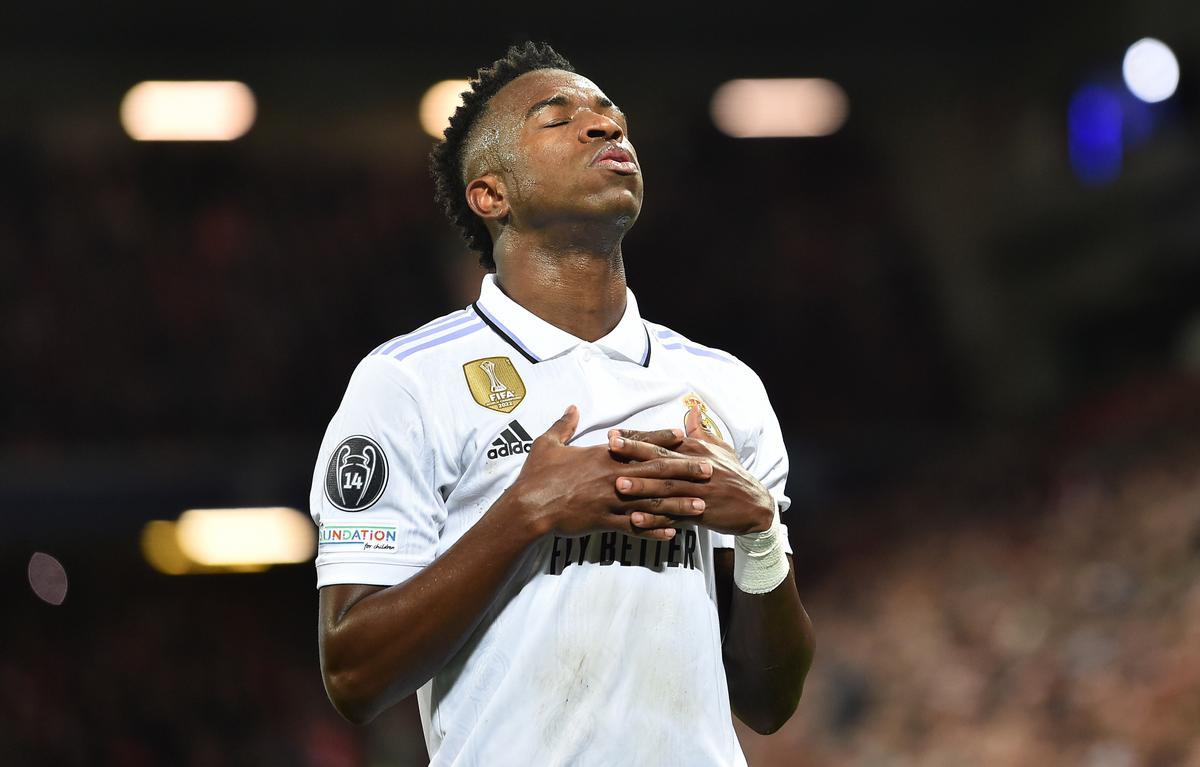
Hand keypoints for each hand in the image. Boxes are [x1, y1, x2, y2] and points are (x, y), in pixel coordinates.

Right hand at [504, 405, 712, 541]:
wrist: (528, 507)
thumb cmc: (537, 475)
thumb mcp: (547, 444)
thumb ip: (564, 424)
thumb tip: (572, 407)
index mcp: (602, 455)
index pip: (639, 444)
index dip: (662, 439)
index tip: (683, 436)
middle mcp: (613, 476)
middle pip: (655, 472)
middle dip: (684, 471)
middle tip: (709, 471)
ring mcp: (611, 501)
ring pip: (651, 502)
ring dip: (679, 504)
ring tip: (701, 506)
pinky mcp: (605, 522)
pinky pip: (635, 527)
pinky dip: (655, 530)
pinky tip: (673, 533)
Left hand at [606, 405, 774, 535]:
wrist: (756, 505)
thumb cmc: (734, 475)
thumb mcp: (720, 448)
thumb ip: (700, 431)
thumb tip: (691, 410)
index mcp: (696, 450)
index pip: (662, 440)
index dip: (638, 437)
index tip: (614, 434)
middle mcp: (695, 468)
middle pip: (661, 459)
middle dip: (635, 454)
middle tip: (610, 449)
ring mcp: (698, 491)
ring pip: (665, 488)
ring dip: (641, 488)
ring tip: (618, 486)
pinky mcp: (700, 513)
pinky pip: (674, 516)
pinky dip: (655, 519)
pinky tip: (637, 520)